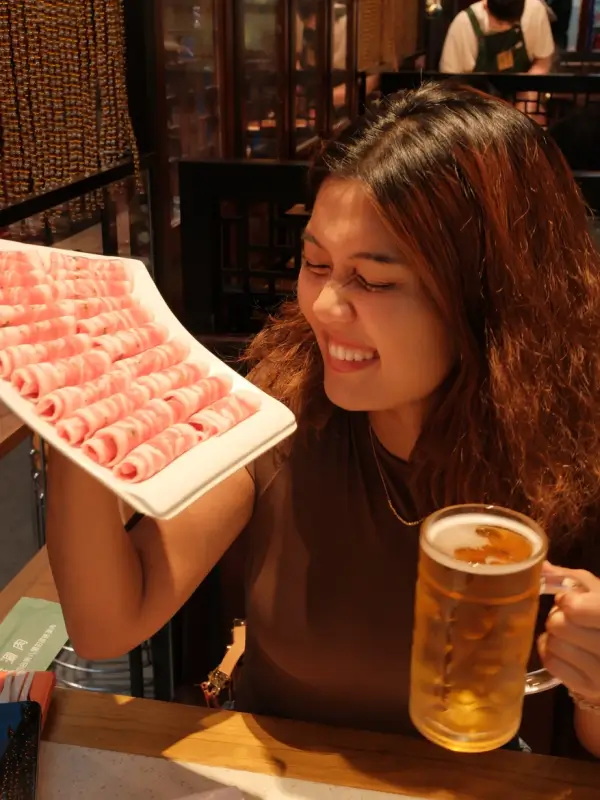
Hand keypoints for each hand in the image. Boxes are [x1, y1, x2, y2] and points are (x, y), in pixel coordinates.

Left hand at [538, 562, 599, 701]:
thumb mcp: (594, 591)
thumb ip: (568, 578)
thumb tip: (541, 567)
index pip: (576, 608)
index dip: (568, 602)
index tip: (571, 601)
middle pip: (558, 625)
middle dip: (558, 618)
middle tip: (569, 619)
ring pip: (553, 644)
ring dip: (553, 636)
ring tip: (567, 635)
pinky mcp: (589, 687)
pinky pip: (551, 663)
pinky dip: (550, 653)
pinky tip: (563, 649)